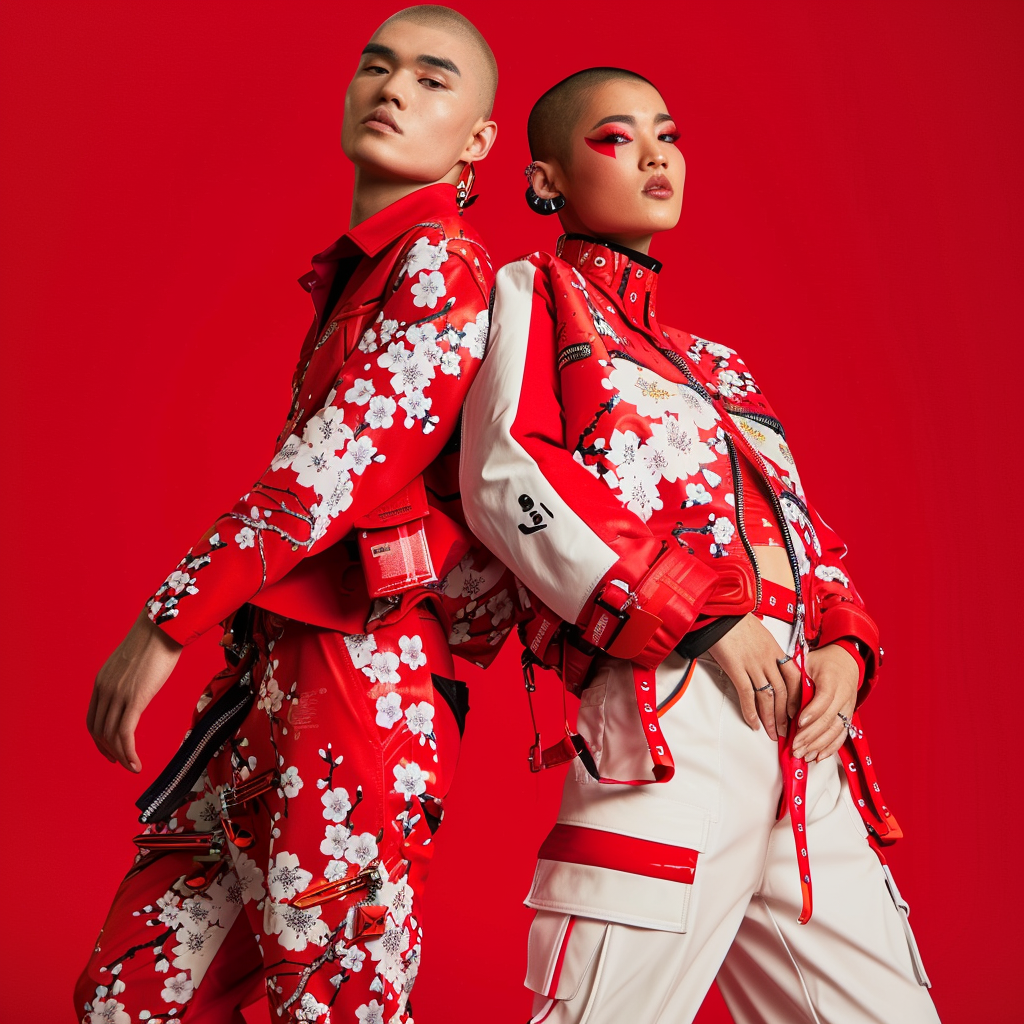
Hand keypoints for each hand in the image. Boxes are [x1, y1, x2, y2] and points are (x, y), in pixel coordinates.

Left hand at [86, 609, 182, 771]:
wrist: (163, 627)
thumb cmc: (156, 640)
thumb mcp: (134, 662)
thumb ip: (130, 678)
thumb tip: (139, 686)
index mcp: (102, 681)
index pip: (93, 719)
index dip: (99, 739)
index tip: (111, 749)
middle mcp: (105, 689)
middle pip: (99, 731)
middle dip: (108, 751)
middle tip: (121, 762)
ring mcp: (118, 694)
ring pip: (111, 736)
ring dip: (121, 756)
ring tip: (132, 767)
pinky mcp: (134, 698)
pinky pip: (125, 733)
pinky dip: (128, 753)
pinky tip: (136, 762)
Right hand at [708, 614, 801, 739]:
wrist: (720, 611)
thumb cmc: (736, 620)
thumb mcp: (759, 632)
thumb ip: (766, 649)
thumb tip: (768, 662)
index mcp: (775, 650)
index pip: (794, 678)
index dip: (796, 698)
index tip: (796, 712)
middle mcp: (767, 659)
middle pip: (782, 692)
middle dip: (784, 715)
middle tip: (785, 730)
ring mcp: (753, 664)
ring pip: (767, 697)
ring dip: (770, 718)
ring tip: (772, 733)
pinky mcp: (736, 668)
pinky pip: (747, 694)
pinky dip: (750, 711)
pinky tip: (753, 722)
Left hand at [791, 643, 858, 761]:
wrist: (847, 661)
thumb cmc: (823, 661)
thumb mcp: (808, 662)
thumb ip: (797, 677)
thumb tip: (782, 693)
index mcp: (833, 680)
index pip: (824, 699)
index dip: (812, 712)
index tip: (798, 722)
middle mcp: (844, 696)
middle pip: (829, 719)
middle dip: (811, 736)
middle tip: (795, 746)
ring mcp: (848, 708)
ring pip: (835, 731)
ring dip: (819, 745)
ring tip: (803, 755)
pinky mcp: (848, 716)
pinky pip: (842, 735)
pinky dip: (830, 748)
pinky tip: (818, 756)